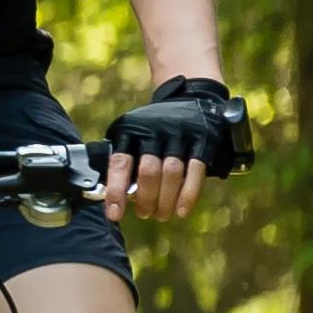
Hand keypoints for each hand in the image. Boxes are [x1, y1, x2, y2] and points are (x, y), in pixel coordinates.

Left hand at [102, 75, 246, 222]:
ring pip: (171, 173)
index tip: (114, 214)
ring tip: (161, 215)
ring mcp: (180, 133)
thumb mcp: (133, 132)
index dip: (116, 191)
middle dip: (145, 199)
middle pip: (148, 172)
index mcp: (130, 130)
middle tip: (144, 215)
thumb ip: (124, 158)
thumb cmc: (154, 127)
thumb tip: (110, 195)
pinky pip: (196, 171)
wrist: (192, 97)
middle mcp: (154, 130)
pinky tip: (182, 210)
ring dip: (165, 200)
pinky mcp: (203, 139)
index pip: (120, 163)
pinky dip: (188, 194)